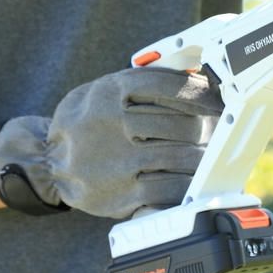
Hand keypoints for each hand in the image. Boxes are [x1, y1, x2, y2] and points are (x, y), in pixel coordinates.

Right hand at [0, 67, 222, 217]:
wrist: (48, 161)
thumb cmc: (95, 119)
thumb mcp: (108, 90)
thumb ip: (148, 82)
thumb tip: (202, 79)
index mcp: (109, 90)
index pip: (168, 85)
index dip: (201, 91)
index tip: (218, 97)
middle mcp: (109, 122)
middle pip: (180, 122)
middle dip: (210, 125)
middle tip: (224, 127)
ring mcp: (114, 160)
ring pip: (178, 156)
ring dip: (205, 155)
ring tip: (216, 152)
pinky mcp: (120, 193)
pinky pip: (167, 189)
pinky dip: (190, 182)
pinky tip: (198, 177)